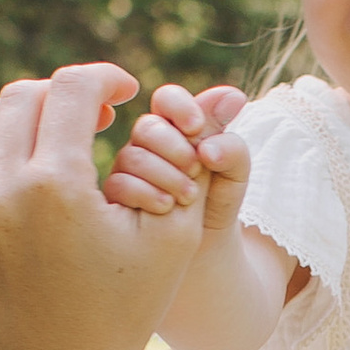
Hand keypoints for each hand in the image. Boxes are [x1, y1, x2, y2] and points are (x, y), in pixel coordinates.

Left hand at [0, 69, 199, 349]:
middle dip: (65, 96)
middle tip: (92, 117)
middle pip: (24, 99)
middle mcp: (0, 194)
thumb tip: (161, 111)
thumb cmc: (128, 310)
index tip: (122, 91)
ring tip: (44, 127)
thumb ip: (175, 160)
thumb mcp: (175, 235)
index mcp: (58, 187)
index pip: (71, 89)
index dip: (102, 77)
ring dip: (15, 111)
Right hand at [102, 83, 251, 234]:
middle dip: (172, 144)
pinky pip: (118, 186)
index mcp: (175, 130)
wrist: (204, 253)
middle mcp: (147, 146)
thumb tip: (233, 97)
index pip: (167, 100)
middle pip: (146, 126)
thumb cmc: (217, 206)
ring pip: (130, 156)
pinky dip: (144, 194)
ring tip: (189, 196)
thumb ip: (231, 139)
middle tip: (196, 166)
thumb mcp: (233, 173)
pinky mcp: (115, 200)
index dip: (178, 106)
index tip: (195, 127)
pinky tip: (166, 208)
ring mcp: (127, 172)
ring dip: (163, 173)